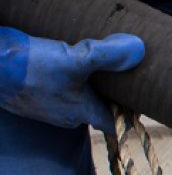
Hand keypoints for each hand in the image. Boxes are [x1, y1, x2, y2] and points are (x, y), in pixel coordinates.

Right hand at [0, 28, 144, 132]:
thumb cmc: (31, 68)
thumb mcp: (74, 59)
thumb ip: (107, 55)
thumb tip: (137, 49)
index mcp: (82, 112)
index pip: (113, 125)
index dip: (128, 118)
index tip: (139, 108)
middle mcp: (66, 117)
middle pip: (96, 111)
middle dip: (108, 99)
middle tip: (120, 79)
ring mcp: (46, 110)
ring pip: (75, 102)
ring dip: (84, 89)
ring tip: (91, 70)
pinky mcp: (30, 100)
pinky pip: (55, 94)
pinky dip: (63, 84)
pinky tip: (59, 69)